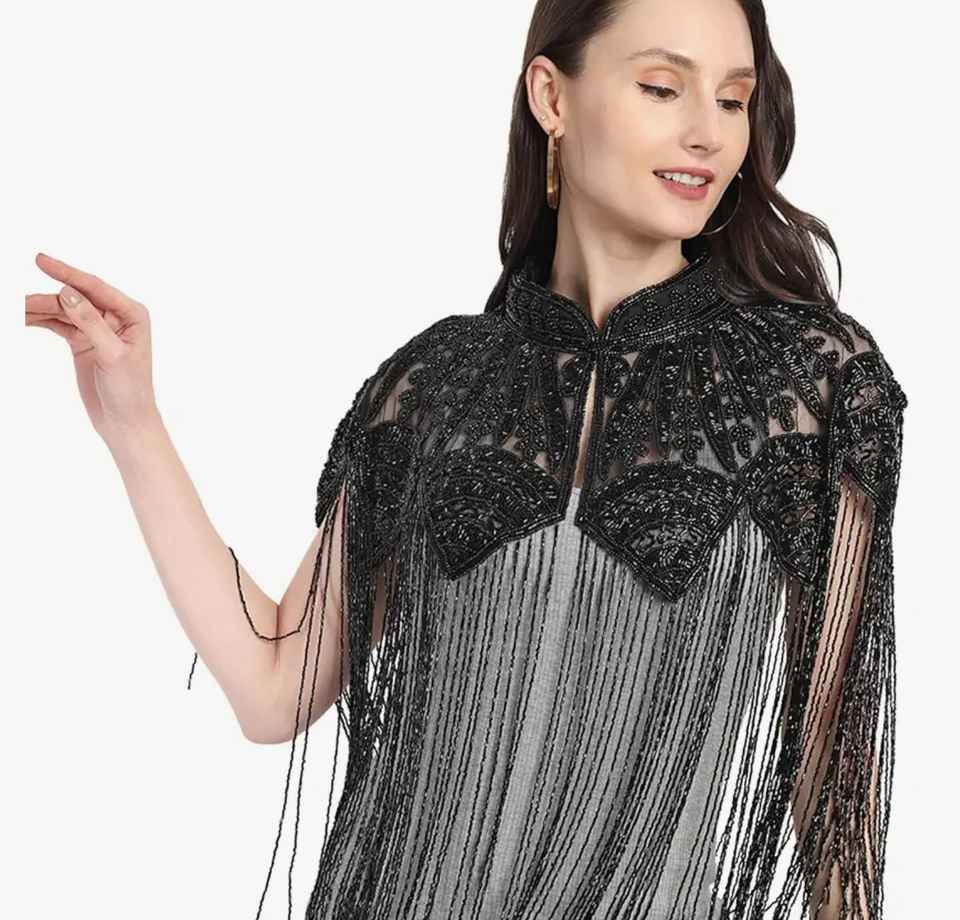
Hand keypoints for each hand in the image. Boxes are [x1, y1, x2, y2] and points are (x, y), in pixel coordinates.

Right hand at [25, 252, 160, 440]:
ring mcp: (98, 328)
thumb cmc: (130, 390)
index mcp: (131, 314)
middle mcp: (115, 316)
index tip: (39, 260)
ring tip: (14, 311)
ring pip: (62, 311)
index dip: (67, 273)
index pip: (94, 287)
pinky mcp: (83, 341)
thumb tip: (68, 293)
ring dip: (38, 310)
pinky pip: (58, 324)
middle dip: (44, 299)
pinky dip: (40, 321)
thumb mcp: (112, 354)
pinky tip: (23, 319)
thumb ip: (91, 322)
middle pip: (74, 298)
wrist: (125, 421)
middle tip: (16, 303)